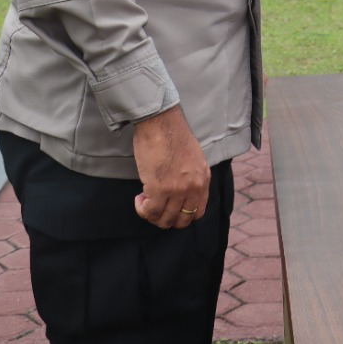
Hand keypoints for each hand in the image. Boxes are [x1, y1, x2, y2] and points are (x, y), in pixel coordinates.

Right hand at [131, 105, 208, 229]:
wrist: (161, 122)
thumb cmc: (172, 135)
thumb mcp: (193, 159)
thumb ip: (190, 177)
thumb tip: (179, 192)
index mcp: (203, 179)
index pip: (198, 212)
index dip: (181, 215)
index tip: (169, 207)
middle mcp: (193, 187)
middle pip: (182, 221)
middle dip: (166, 219)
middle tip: (155, 207)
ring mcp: (177, 190)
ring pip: (165, 220)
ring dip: (152, 214)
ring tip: (145, 200)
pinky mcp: (159, 189)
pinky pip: (150, 212)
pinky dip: (142, 209)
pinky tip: (139, 198)